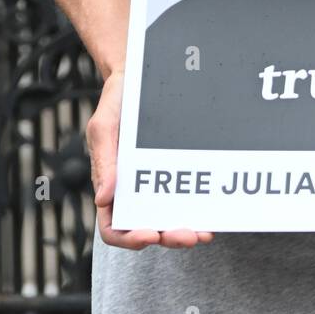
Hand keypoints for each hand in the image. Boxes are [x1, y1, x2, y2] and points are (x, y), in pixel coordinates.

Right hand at [88, 69, 214, 248]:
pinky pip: (185, 197)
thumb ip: (103, 161)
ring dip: (184, 231)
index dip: (129, 238)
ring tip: (203, 232)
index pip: (113, 226)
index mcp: (110, 185)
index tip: (148, 235)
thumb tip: (103, 199)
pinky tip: (211, 214)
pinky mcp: (174, 170)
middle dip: (168, 237)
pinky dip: (197, 211)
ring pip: (168, 219)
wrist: (139, 75)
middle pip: (147, 229)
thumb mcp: (103, 127)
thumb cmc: (116, 102)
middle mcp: (133, 190)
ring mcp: (155, 182)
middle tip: (189, 236)